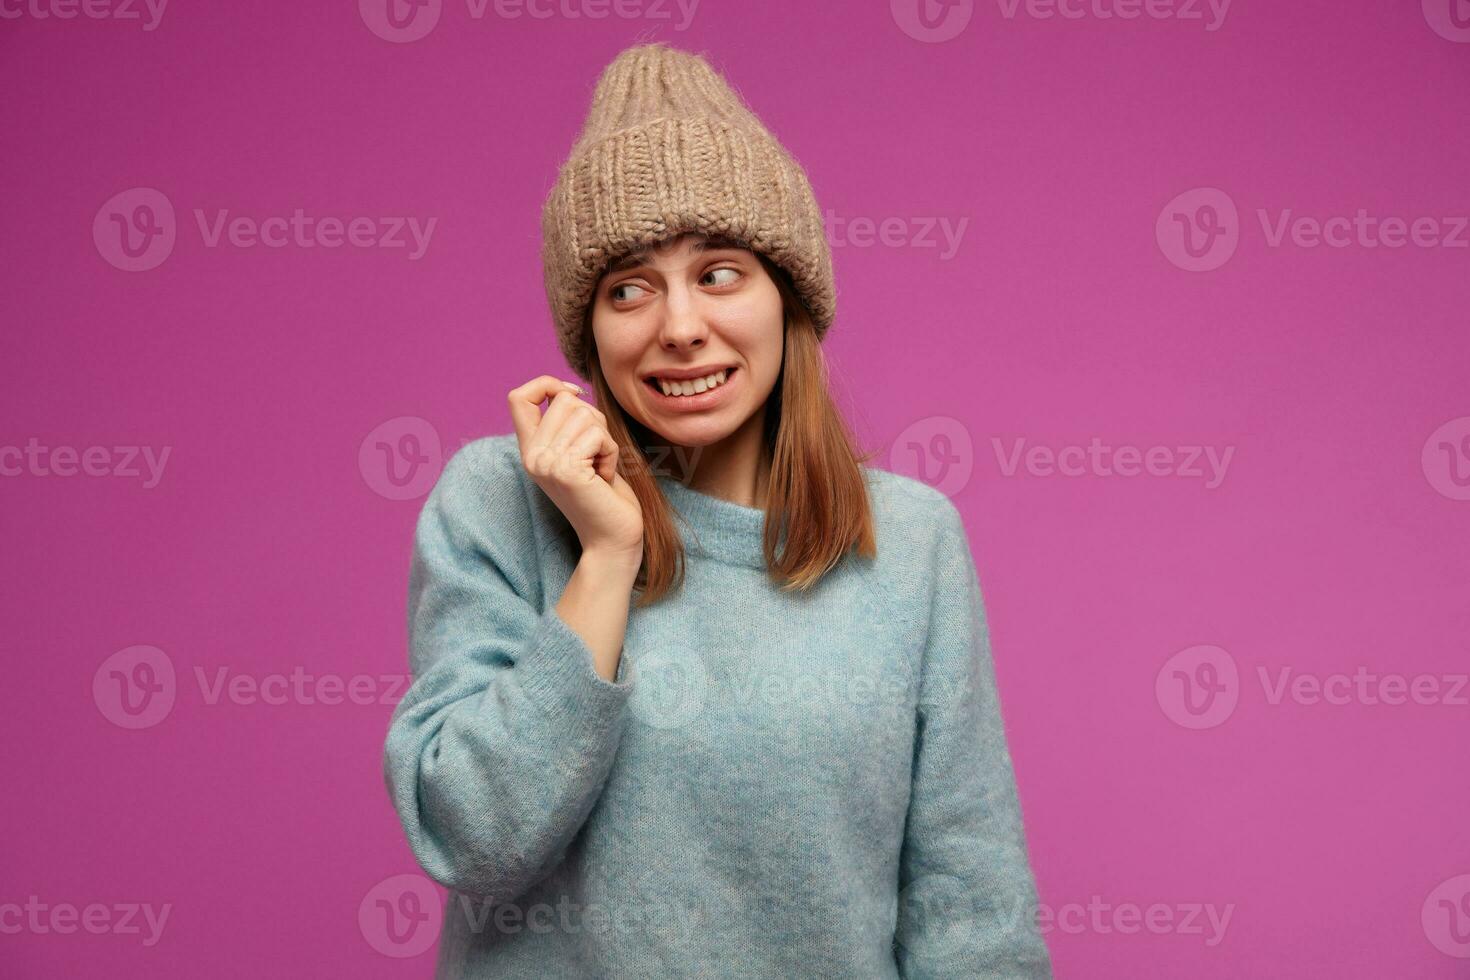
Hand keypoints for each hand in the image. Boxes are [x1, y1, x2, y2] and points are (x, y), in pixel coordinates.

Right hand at [506, 376, 643, 561]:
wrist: (612, 538)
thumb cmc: (604, 494)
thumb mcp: (579, 453)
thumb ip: (568, 426)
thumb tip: (571, 391)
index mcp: (530, 450)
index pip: (518, 397)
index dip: (547, 384)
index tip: (575, 395)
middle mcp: (531, 456)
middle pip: (565, 400)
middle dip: (593, 420)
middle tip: (596, 455)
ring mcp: (545, 463)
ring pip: (585, 415)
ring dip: (605, 440)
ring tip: (599, 469)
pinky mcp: (566, 470)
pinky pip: (599, 435)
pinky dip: (611, 453)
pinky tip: (604, 478)